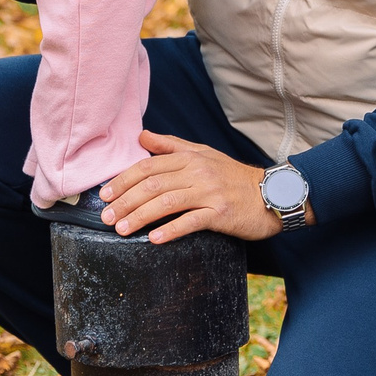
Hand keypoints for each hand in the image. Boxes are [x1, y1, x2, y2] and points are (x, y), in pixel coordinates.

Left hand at [101, 130, 287, 243]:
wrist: (270, 194)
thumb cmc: (233, 177)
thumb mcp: (203, 154)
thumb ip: (171, 145)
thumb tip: (142, 136)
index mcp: (190, 158)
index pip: (148, 166)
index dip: (123, 180)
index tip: (105, 194)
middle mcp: (197, 172)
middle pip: (153, 184)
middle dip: (125, 201)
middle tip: (107, 217)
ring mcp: (209, 193)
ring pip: (167, 202)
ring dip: (140, 217)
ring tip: (122, 229)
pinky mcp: (221, 214)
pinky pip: (191, 222)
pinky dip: (171, 230)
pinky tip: (154, 239)